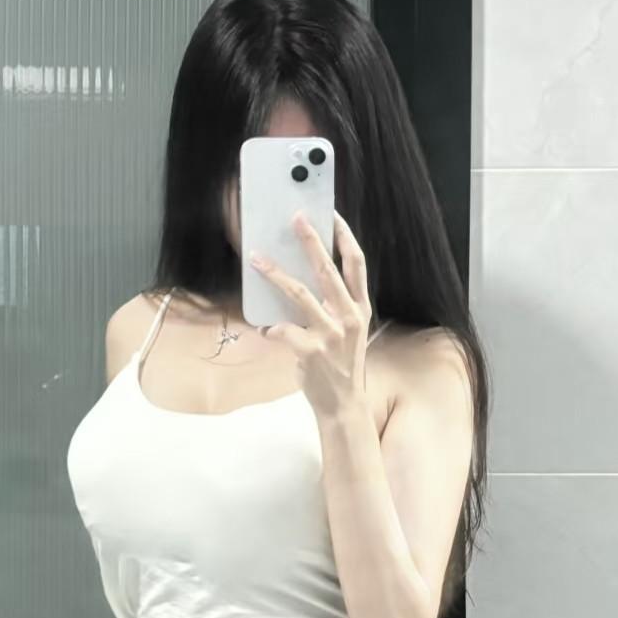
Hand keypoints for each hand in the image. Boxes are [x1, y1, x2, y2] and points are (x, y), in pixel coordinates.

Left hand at [248, 210, 372, 418]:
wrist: (344, 403)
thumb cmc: (341, 364)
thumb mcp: (347, 331)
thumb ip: (333, 306)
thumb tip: (302, 276)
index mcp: (360, 307)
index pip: (356, 263)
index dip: (344, 236)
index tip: (330, 214)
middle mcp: (349, 316)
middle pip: (327, 270)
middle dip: (311, 241)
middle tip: (295, 218)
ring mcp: (331, 334)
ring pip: (300, 294)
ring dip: (275, 274)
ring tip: (257, 258)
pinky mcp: (312, 351)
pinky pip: (284, 330)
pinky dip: (271, 327)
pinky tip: (263, 328)